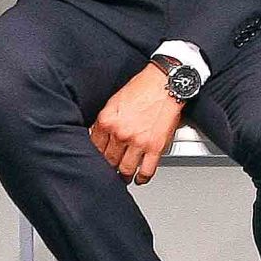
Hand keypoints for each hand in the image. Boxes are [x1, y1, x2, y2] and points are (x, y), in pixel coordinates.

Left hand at [89, 64, 183, 184]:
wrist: (166, 82)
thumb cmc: (143, 87)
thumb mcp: (114, 101)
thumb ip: (106, 121)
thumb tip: (100, 136)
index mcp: (107, 120)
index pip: (94, 147)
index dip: (95, 156)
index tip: (97, 159)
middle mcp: (120, 133)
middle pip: (108, 160)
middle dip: (109, 166)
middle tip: (110, 168)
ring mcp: (138, 142)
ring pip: (125, 169)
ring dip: (123, 175)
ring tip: (123, 176)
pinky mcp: (155, 147)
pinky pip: (146, 170)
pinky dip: (142, 178)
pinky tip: (140, 178)